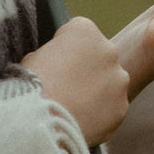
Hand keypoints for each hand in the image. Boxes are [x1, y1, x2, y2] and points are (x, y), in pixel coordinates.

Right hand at [19, 16, 130, 146]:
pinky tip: (82, 121)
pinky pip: (112, 107)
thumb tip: (56, 63)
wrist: (41, 123)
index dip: (64, 49)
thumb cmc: (31, 87)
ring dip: (97, 91)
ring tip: (74, 108)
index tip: (55, 64)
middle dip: (86, 69)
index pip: (78, 32)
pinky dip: (101, 114)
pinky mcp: (122, 106)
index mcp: (83, 30)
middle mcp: (108, 49)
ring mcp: (119, 79)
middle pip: (98, 56)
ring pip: (110, 82)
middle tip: (66, 88)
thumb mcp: (33, 57)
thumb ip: (53, 54)